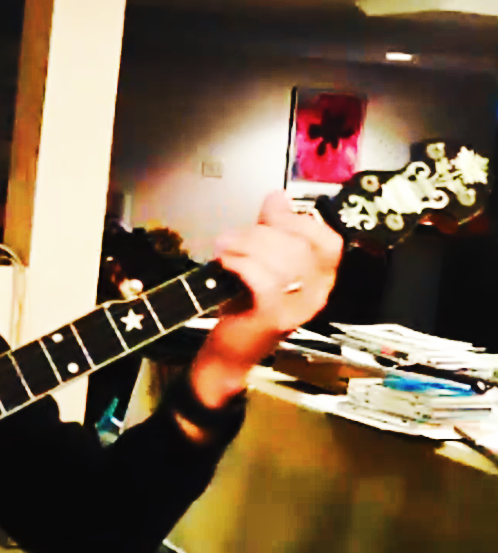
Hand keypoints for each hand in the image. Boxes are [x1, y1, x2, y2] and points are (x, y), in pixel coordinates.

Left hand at [190, 190, 342, 408]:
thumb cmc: (246, 309)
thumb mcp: (263, 264)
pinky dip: (242, 265)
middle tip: (233, 237)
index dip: (297, 220)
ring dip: (246, 246)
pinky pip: (265, 280)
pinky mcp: (274, 317)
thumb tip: (278, 198)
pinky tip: (225, 264)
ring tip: (224, 248)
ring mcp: (298, 307)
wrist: (229, 354)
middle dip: (261, 232)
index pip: (328, 240)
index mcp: (320, 278)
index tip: (268, 214)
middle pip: (300, 245)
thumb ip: (272, 232)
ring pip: (282, 260)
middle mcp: (316, 293)